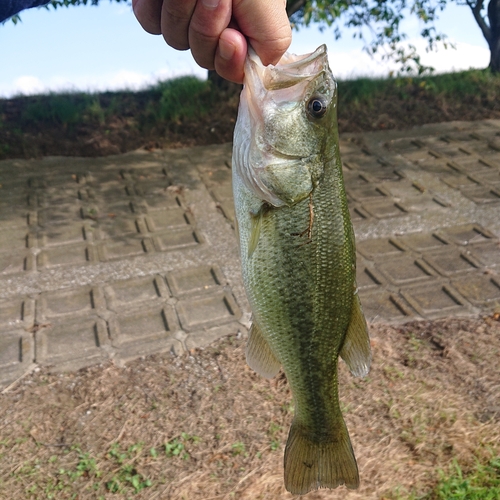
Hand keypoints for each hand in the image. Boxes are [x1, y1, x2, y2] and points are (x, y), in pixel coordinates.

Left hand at [132, 0, 291, 82]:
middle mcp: (212, 30)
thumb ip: (271, 46)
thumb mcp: (271, 12)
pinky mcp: (156, 4)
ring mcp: (183, 17)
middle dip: (207, 27)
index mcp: (240, 36)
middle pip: (201, 55)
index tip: (231, 37)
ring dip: (185, 10)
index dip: (227, 58)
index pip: (229, 69)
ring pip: (175, 38)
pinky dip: (157, 6)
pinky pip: (149, 21)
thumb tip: (253, 69)